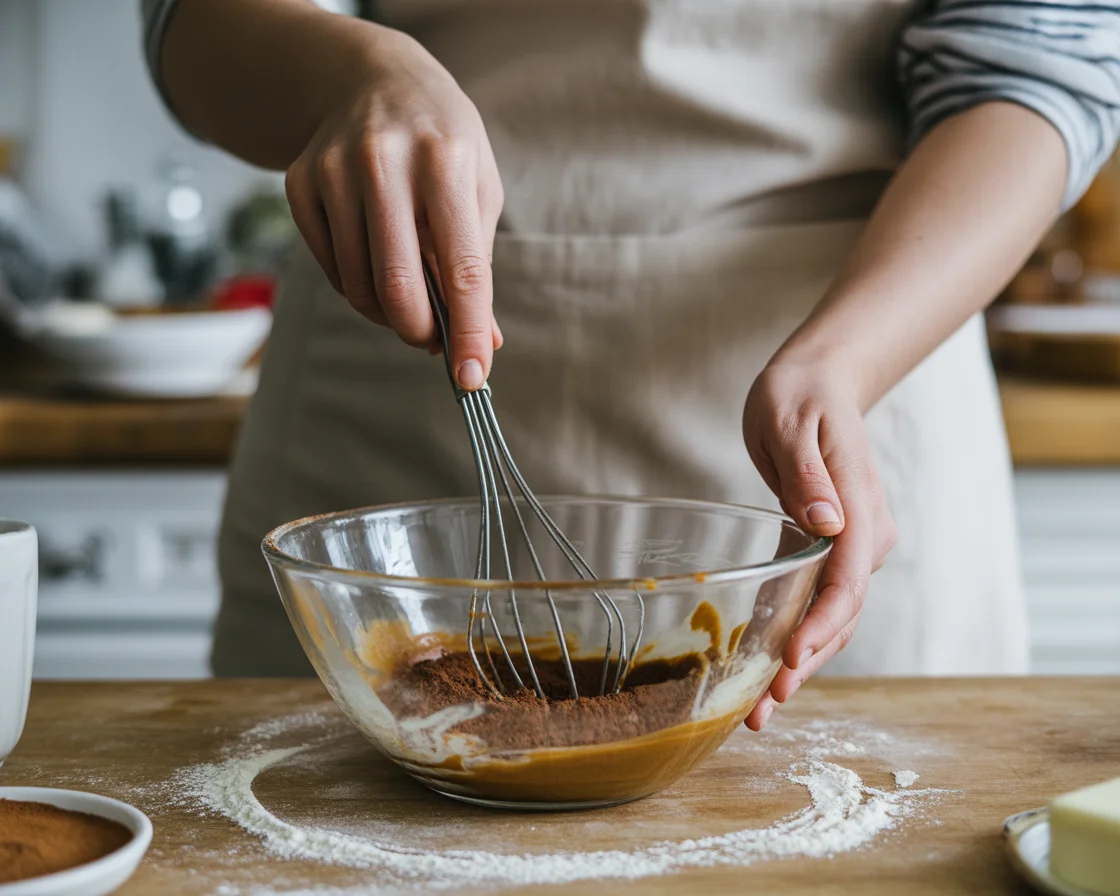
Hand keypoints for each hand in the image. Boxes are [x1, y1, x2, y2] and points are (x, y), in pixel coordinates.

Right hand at [284, 29, 503, 389]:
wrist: (372, 79)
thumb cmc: (441, 144)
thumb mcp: (477, 189)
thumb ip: (477, 264)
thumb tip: (482, 342)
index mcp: (445, 161)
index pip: (460, 267)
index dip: (467, 330)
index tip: (472, 378)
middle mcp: (384, 161)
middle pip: (397, 286)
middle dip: (419, 332)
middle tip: (433, 341)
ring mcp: (334, 171)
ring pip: (359, 286)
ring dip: (388, 313)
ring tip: (409, 296)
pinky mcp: (299, 183)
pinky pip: (332, 269)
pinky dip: (358, 287)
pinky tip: (376, 261)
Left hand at [740, 360, 895, 729]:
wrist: (817, 381)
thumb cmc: (800, 396)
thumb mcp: (793, 424)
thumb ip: (808, 476)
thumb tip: (826, 526)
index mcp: (860, 511)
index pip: (848, 582)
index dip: (822, 626)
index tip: (791, 660)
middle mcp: (864, 537)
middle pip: (841, 615)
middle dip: (805, 664)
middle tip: (765, 708)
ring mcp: (849, 547)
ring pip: (829, 619)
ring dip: (797, 665)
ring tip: (759, 711)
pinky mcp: (826, 549)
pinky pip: (812, 602)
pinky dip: (790, 637)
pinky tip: (761, 671)